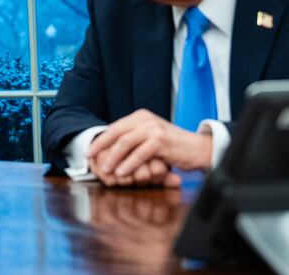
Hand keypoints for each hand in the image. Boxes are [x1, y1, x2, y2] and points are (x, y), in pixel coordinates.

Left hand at [87, 109, 212, 182]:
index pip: (115, 127)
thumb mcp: (151, 136)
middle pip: (116, 133)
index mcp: (141, 116)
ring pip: (125, 143)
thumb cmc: (173, 147)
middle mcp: (145, 119)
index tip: (89, 151)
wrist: (198, 149)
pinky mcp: (160, 141)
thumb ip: (134, 137)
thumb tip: (110, 147)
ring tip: (105, 170)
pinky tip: (122, 172)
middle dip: (100, 147)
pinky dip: (128, 164)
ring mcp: (153, 129)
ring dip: (113, 157)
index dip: (100, 140)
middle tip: (90, 158)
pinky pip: (139, 154)